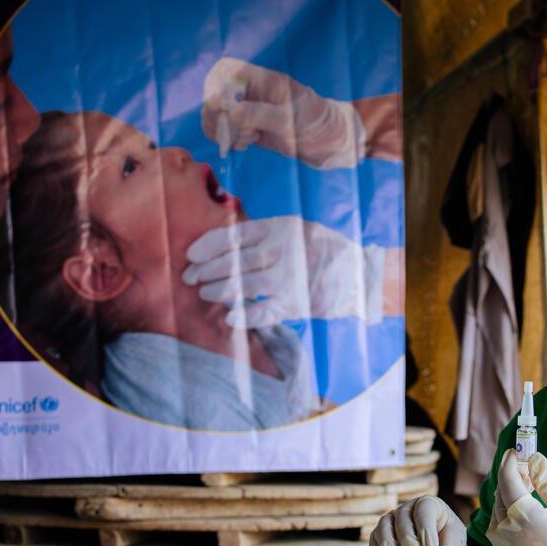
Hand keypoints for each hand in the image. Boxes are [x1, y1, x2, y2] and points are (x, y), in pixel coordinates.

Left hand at [183, 216, 384, 327]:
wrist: (357, 272)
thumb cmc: (317, 248)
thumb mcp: (293, 229)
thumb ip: (263, 234)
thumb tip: (222, 245)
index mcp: (280, 227)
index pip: (235, 235)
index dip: (208, 245)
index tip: (190, 254)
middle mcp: (284, 250)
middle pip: (235, 261)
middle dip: (207, 270)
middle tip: (189, 278)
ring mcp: (291, 277)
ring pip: (245, 285)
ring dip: (220, 291)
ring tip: (205, 293)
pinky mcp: (298, 302)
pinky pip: (266, 311)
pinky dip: (247, 315)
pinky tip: (230, 318)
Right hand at [201, 57, 365, 168]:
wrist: (333, 143)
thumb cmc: (317, 124)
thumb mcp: (290, 120)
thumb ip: (260, 115)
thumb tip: (229, 114)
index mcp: (263, 80)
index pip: (225, 71)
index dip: (216, 88)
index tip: (222, 109)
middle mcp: (253, 93)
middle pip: (215, 95)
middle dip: (217, 116)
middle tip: (235, 133)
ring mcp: (251, 111)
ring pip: (217, 116)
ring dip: (222, 130)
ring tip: (245, 141)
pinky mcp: (251, 129)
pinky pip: (226, 131)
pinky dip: (228, 139)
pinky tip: (245, 145)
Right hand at [370, 495, 472, 545]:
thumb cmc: (446, 539)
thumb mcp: (456, 541)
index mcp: (428, 504)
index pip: (424, 510)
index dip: (426, 529)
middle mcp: (407, 508)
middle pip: (402, 522)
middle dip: (409, 545)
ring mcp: (391, 519)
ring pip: (383, 529)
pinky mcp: (380, 533)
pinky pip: (374, 540)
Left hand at [486, 451, 546, 545]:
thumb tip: (536, 460)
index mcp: (522, 517)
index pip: (507, 479)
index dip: (511, 462)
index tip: (517, 450)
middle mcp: (506, 532)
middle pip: (500, 494)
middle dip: (512, 477)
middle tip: (529, 467)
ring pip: (498, 510)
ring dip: (509, 495)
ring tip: (531, 487)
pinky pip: (500, 527)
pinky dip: (509, 513)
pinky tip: (526, 509)